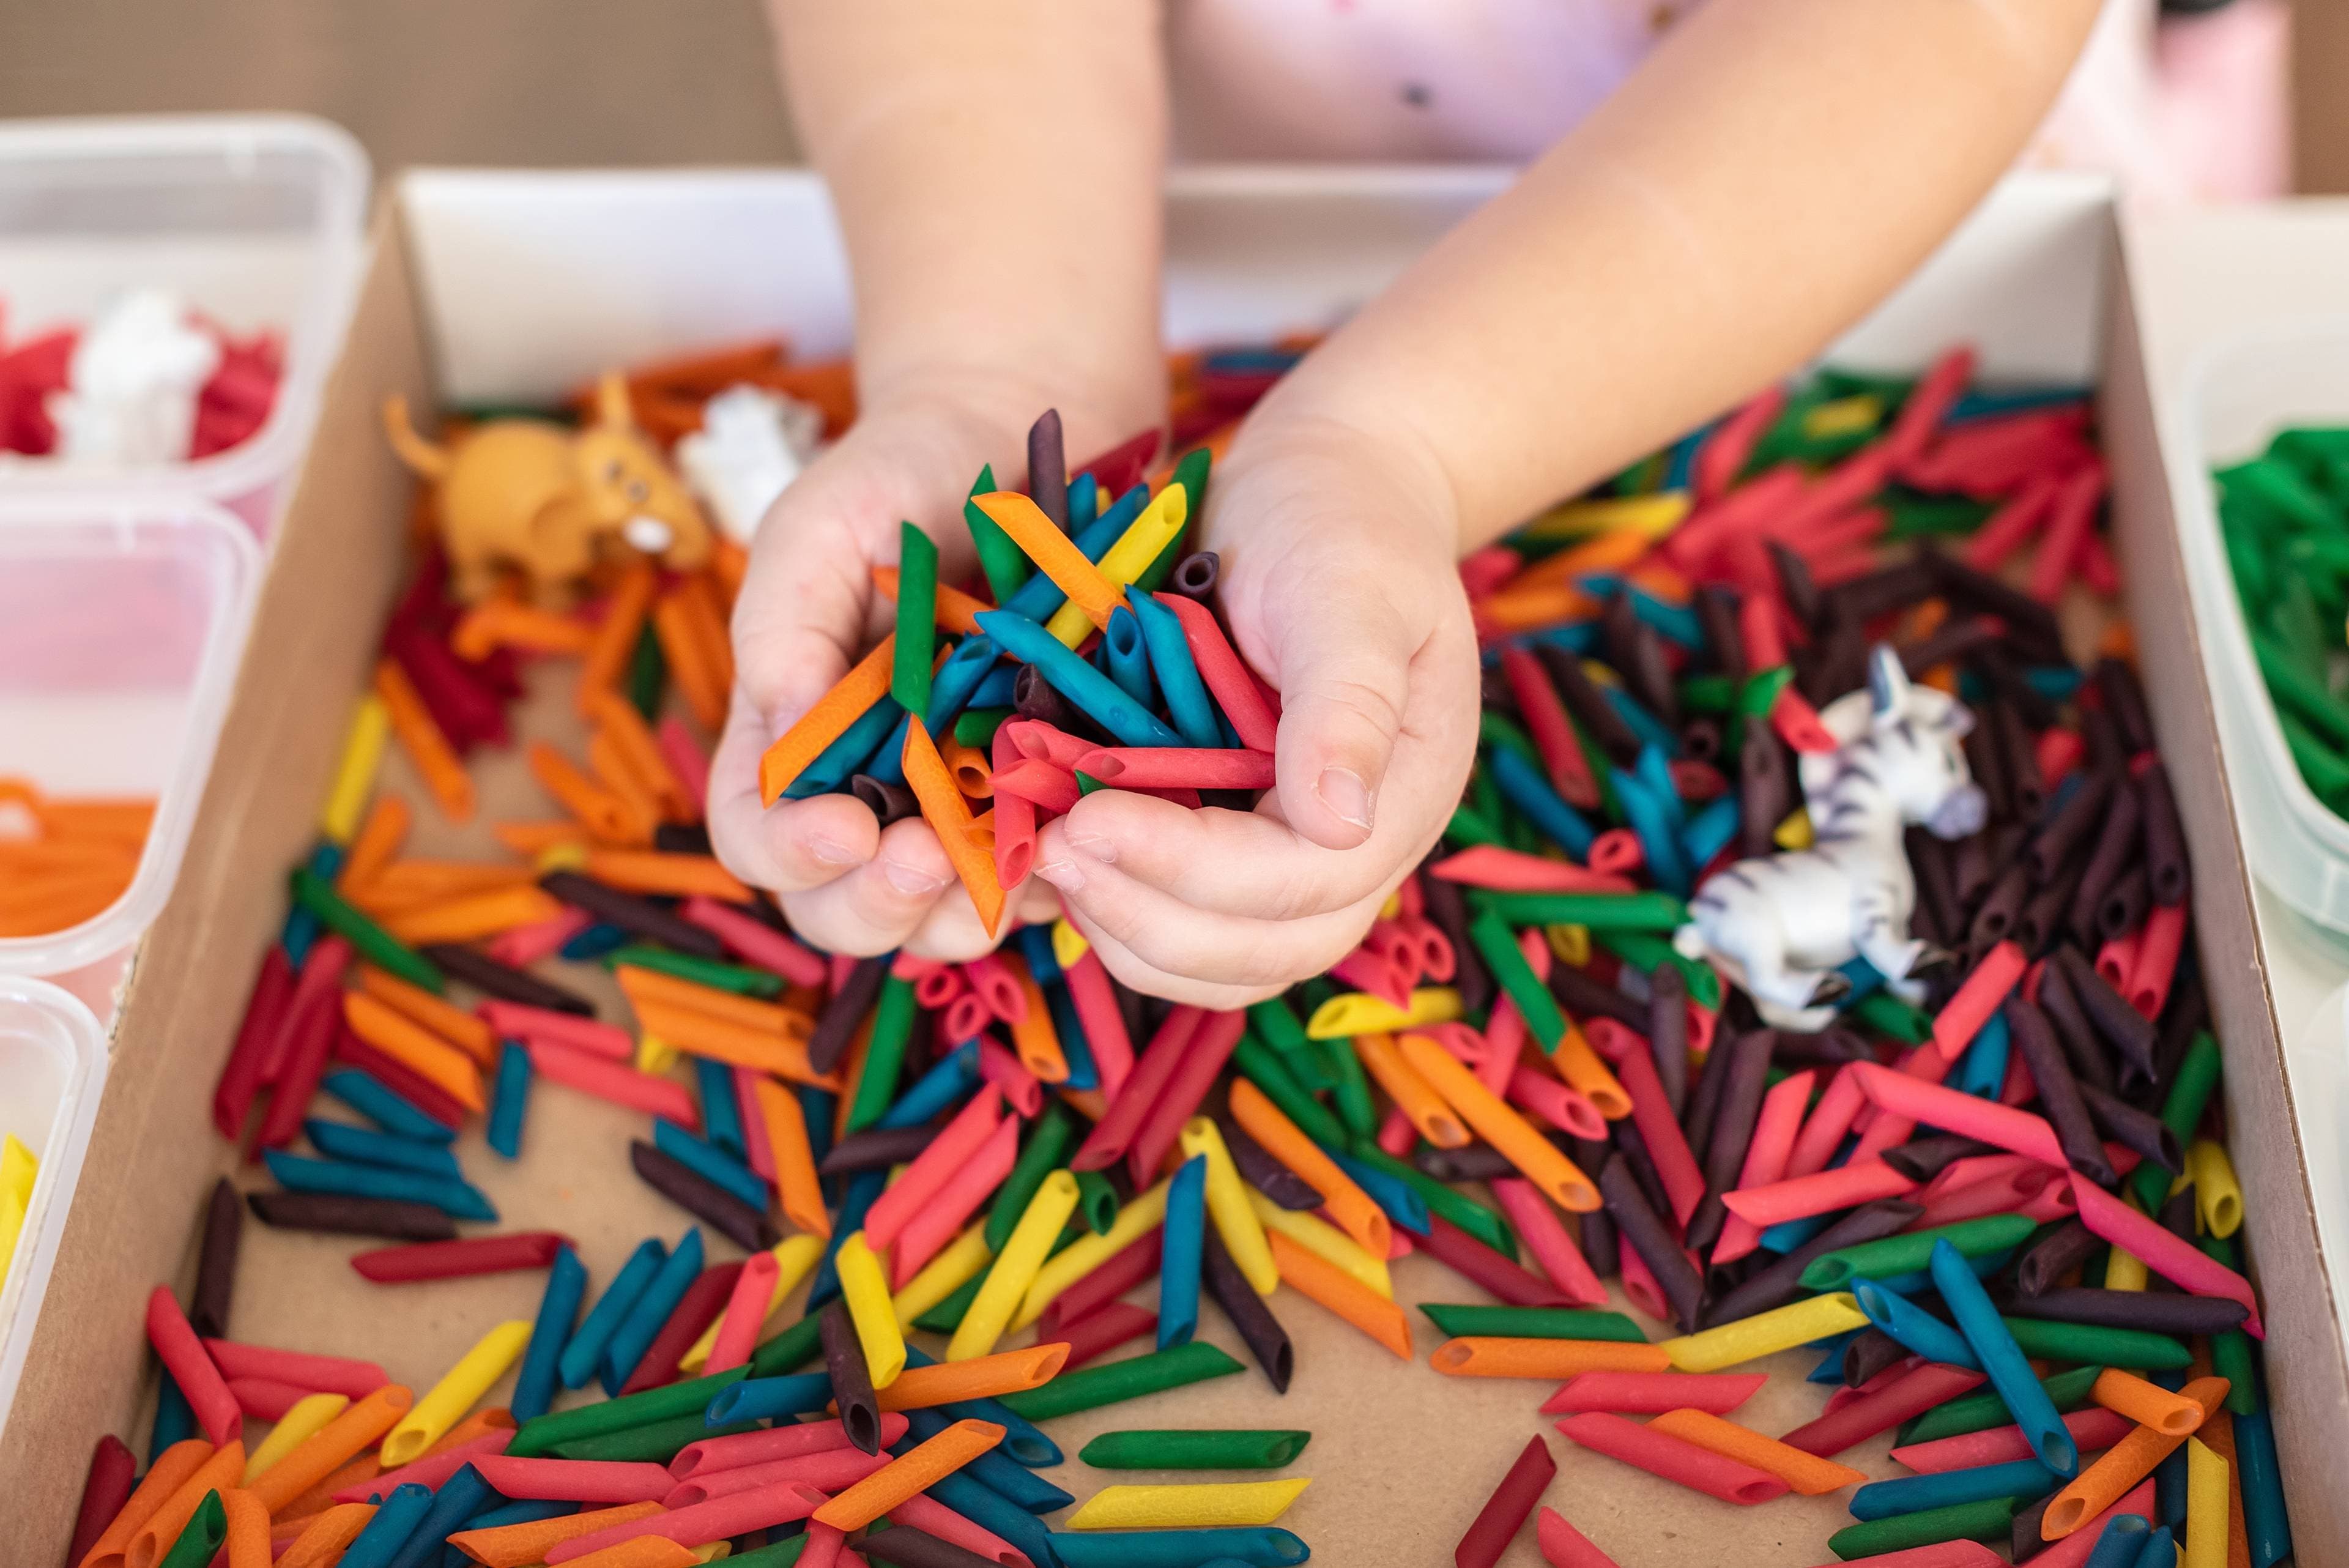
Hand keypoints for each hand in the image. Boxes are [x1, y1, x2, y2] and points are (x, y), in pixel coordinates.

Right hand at [708, 374, 1117, 959]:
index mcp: (788, 737)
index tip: (845, 826)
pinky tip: (1077, 841)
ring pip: (936, 916)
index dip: (790, 851)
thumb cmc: (901, 480)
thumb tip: (780, 725)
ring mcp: (952, 809)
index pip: (755, 834)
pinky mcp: (1034, 804)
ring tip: (1011, 860)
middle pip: (837, 906)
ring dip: (964, 909)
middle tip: (928, 859)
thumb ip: (786, 622)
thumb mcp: (822, 525)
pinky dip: (1049, 880)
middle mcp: (862, 792)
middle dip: (876, 902)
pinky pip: (1035, 879)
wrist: (1022, 448)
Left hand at [1033, 409, 1480, 1007]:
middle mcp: (1358, 844)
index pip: (1301, 880)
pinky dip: (1121, 917)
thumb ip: (1349, 702)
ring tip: (1048, 862)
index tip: (1089, 822)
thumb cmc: (1342, 522)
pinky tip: (1061, 864)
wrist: (1324, 488)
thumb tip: (1341, 824)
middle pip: (1265, 948)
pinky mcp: (1240, 843)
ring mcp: (1298, 853)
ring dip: (1129, 933)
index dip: (1192, 869)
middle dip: (1151, 918)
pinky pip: (1188, 927)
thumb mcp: (1350, 590)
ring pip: (1222, 961)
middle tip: (1053, 852)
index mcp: (1402, 792)